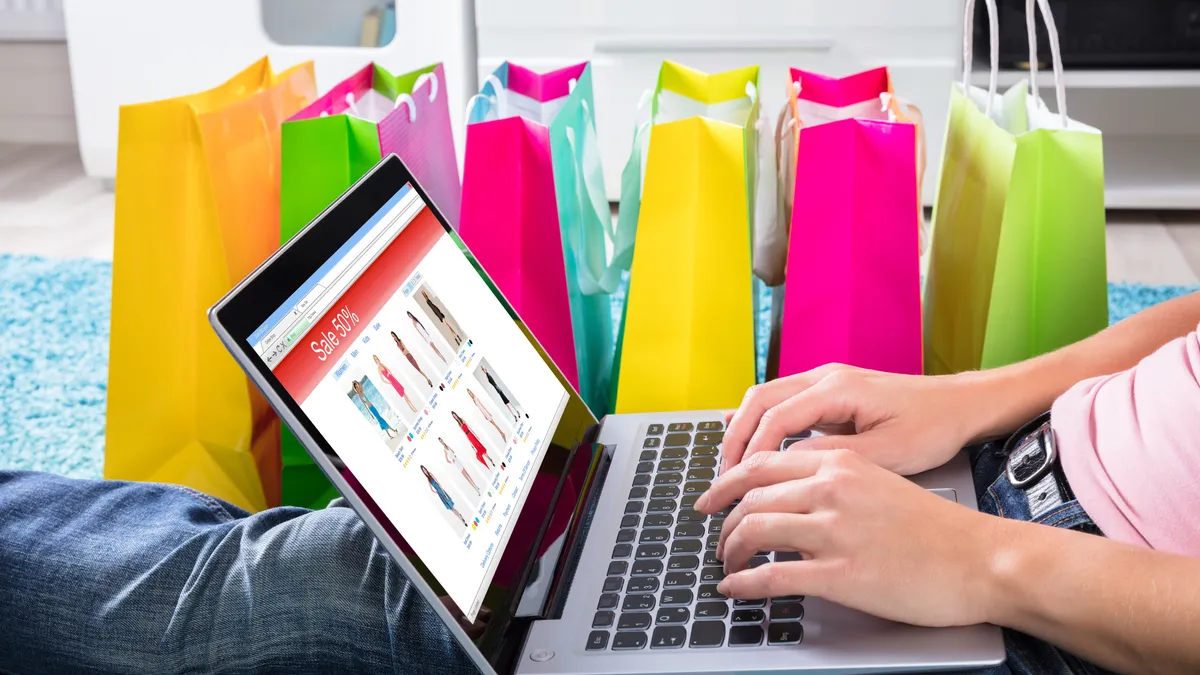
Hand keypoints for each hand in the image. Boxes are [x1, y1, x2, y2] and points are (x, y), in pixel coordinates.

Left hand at [695, 448, 1001, 627]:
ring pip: (753, 531)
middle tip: (715, 537)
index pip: (761, 463)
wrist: (982, 559)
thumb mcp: (878, 482)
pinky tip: (734, 590)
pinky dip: (743, 584)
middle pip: (749, 497)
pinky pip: (771, 576)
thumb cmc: (936, 528)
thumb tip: (791, 497)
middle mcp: (831, 489)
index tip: (713, 498)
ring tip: (726, 565)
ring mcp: (834, 531)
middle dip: (723, 521)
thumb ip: (832, 482)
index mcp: (840, 462)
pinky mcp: (841, 573)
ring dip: (729, 551)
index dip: (727, 483)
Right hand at [721, 364, 991, 475]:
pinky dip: (759, 422)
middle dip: (735, 438)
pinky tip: (745, 439)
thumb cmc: (934, 427)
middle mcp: (826, 377)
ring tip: (731, 467)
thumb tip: (788, 466)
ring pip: (765, 398)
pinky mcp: (830, 393)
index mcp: (838, 388)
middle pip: (759, 400)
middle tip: (722, 477)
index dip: (752, 451)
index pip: (775, 417)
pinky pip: (781, 402)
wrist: (961, 405)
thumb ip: (834, 458)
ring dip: (744, 430)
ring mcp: (826, 381)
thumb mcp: (887, 454)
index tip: (740, 483)